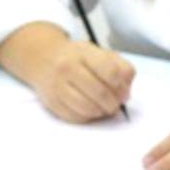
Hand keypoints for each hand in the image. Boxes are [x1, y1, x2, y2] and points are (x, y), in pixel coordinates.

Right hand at [0, 22, 135, 122]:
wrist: (43, 59)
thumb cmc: (77, 57)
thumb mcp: (99, 52)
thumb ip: (120, 67)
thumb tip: (126, 90)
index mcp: (83, 53)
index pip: (111, 72)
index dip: (122, 85)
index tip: (123, 89)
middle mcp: (68, 68)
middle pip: (100, 93)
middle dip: (114, 102)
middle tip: (117, 103)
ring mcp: (58, 86)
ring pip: (88, 108)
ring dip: (102, 112)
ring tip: (105, 107)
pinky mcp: (52, 103)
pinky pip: (76, 117)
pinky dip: (89, 116)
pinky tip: (91, 109)